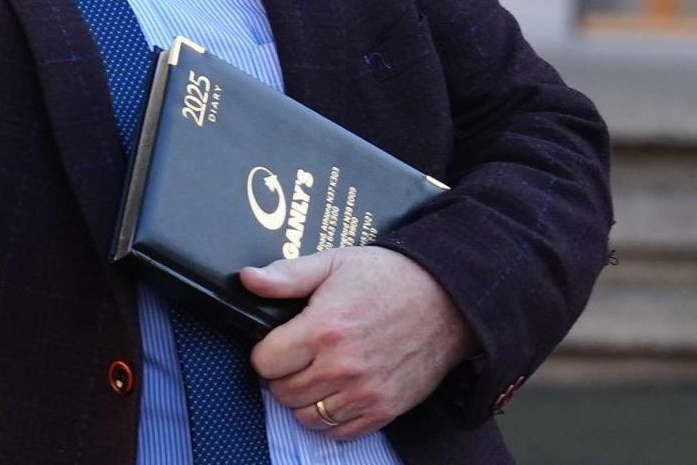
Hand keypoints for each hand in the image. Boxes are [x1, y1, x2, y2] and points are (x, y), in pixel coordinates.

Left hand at [244, 246, 473, 439]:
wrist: (448, 300)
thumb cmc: (389, 278)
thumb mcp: (334, 263)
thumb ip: (287, 275)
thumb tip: (249, 280)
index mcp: (323, 329)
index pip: (265, 362)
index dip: (266, 352)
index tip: (279, 343)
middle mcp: (341, 366)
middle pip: (282, 393)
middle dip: (282, 375)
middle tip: (298, 357)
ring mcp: (364, 392)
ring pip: (306, 417)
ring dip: (304, 399)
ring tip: (317, 374)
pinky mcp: (384, 409)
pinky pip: (339, 432)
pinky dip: (331, 418)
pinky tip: (337, 392)